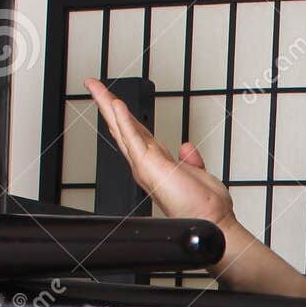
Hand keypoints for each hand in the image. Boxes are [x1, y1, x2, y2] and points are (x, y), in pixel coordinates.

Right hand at [84, 77, 235, 228]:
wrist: (212, 222)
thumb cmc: (206, 208)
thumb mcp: (198, 174)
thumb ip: (190, 159)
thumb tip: (186, 148)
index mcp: (157, 164)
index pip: (135, 133)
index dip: (124, 115)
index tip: (114, 99)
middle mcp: (147, 165)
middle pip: (122, 128)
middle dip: (106, 104)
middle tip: (92, 85)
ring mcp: (146, 166)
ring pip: (121, 129)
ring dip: (107, 106)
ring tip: (95, 87)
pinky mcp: (149, 166)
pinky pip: (133, 139)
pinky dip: (124, 121)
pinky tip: (115, 105)